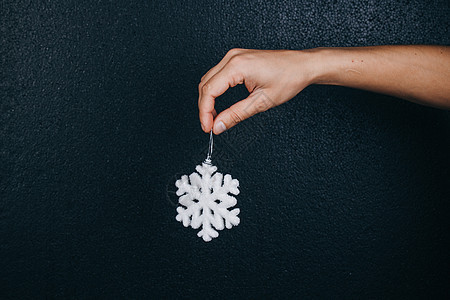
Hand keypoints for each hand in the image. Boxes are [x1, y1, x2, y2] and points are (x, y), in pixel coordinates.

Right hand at [198, 49, 315, 133]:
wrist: (302, 65)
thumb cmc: (289, 78)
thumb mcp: (261, 102)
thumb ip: (236, 115)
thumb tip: (218, 125)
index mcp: (237, 66)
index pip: (209, 91)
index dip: (205, 112)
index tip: (207, 127)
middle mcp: (232, 57)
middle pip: (205, 85)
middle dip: (204, 107)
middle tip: (209, 125)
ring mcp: (234, 56)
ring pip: (208, 79)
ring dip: (208, 99)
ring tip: (213, 117)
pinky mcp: (237, 58)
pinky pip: (217, 75)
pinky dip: (214, 90)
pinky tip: (218, 103)